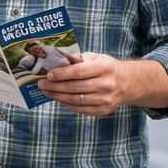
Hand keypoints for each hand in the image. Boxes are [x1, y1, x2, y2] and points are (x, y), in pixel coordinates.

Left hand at [37, 53, 167, 115]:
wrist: (127, 82)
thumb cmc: (105, 67)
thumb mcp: (94, 58)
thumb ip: (77, 59)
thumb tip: (56, 58)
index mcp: (104, 68)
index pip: (78, 72)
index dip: (61, 74)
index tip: (48, 75)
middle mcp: (106, 84)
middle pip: (75, 88)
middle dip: (55, 86)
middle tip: (41, 84)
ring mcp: (106, 99)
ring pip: (76, 100)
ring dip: (58, 96)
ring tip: (47, 92)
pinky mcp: (104, 110)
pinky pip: (81, 109)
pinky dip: (67, 104)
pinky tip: (59, 98)